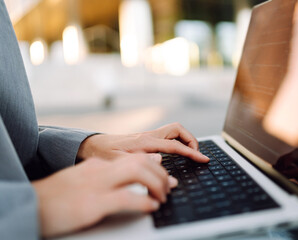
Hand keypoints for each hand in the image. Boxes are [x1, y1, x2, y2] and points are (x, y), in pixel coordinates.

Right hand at [33, 154, 176, 237]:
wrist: (31, 205)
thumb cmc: (58, 196)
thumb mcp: (84, 180)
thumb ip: (108, 175)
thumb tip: (129, 176)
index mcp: (98, 166)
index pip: (135, 158)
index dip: (156, 168)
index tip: (165, 178)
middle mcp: (99, 170)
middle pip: (140, 160)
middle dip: (160, 173)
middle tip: (168, 188)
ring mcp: (95, 185)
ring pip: (137, 172)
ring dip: (156, 184)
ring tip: (162, 197)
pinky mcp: (91, 203)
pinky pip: (125, 197)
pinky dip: (143, 201)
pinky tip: (151, 206)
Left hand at [77, 122, 208, 162]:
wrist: (93, 144)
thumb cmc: (103, 154)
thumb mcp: (119, 163)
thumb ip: (141, 166)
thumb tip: (164, 169)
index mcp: (145, 142)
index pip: (175, 145)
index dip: (192, 152)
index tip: (203, 159)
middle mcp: (149, 135)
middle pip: (178, 129)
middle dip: (191, 139)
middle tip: (196, 154)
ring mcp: (149, 135)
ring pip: (174, 130)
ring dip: (185, 139)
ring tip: (190, 153)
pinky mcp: (147, 138)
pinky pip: (168, 136)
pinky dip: (177, 141)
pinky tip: (177, 152)